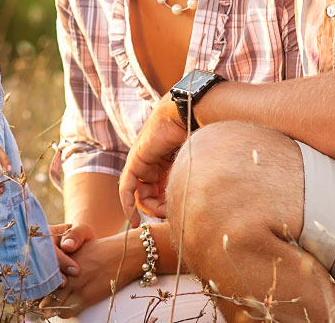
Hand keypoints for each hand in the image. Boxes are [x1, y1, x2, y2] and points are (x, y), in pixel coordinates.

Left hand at [38, 230, 129, 317]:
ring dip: (48, 306)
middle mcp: (64, 271)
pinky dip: (62, 312)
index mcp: (60, 257)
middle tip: (32, 301)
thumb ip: (63, 257)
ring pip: (52, 303)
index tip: (29, 288)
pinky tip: (60, 310)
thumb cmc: (100, 249)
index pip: (41, 273)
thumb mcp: (78, 248)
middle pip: (43, 289)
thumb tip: (49, 268)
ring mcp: (74, 285)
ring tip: (43, 308)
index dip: (35, 282)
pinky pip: (67, 311)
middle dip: (37, 297)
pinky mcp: (85, 296)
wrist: (123, 254)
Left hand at [118, 97, 188, 222]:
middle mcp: (152, 164)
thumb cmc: (199, 133)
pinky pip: (126, 188)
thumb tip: (208, 201)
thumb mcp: (196, 162)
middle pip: (150, 195)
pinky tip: (134, 220)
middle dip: (160, 209)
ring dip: (150, 209)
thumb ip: (194, 178)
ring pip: (140, 194)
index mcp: (167, 163)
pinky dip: (128, 204)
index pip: (162, 192)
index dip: (168, 207)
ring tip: (163, 213)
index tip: (178, 215)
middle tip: (171, 216)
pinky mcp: (135, 162)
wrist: (186, 114)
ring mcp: (142, 163)